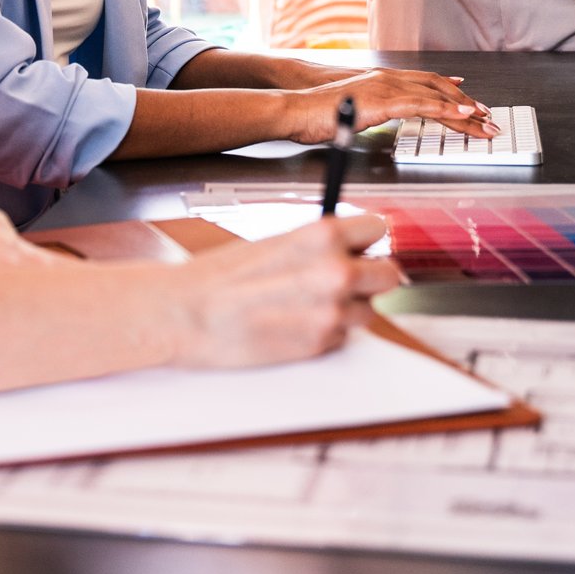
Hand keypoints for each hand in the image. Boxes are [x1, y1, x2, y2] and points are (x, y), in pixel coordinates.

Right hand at [173, 217, 403, 368]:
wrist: (186, 314)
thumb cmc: (220, 277)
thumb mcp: (274, 242)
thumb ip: (317, 246)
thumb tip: (349, 251)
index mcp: (322, 236)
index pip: (377, 229)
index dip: (366, 240)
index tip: (359, 247)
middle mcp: (335, 271)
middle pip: (388, 274)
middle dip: (369, 277)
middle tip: (343, 280)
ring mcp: (331, 311)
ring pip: (368, 311)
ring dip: (348, 309)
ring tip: (308, 305)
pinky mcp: (320, 344)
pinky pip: (343, 337)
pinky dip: (327, 333)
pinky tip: (294, 324)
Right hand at [283, 68, 494, 140]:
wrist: (296, 109)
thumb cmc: (316, 113)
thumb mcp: (352, 110)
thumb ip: (372, 110)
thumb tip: (380, 116)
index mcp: (381, 79)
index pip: (426, 82)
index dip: (451, 91)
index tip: (470, 102)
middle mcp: (388, 78)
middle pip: (438, 87)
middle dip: (466, 102)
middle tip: (487, 117)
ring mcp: (386, 87)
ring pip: (436, 96)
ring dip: (464, 110)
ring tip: (485, 122)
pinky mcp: (383, 101)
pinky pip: (423, 106)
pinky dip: (446, 111)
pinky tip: (462, 117)